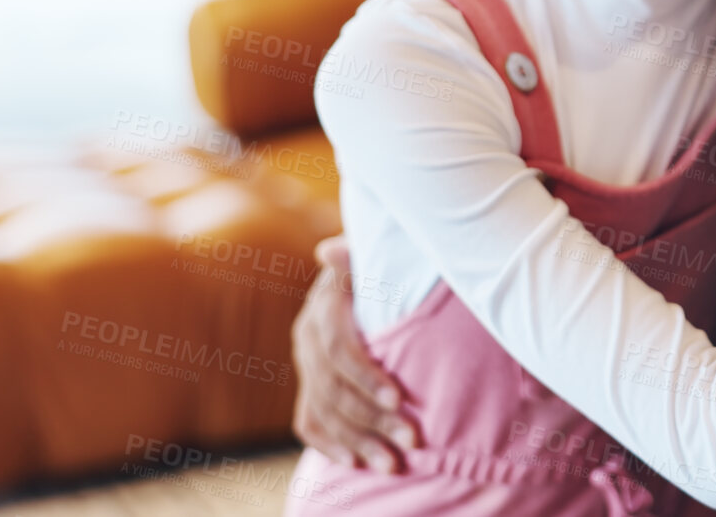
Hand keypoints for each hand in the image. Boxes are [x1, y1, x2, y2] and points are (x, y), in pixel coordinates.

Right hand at [291, 236, 418, 471]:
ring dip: (358, 441)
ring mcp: (304, 364)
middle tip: (410, 441)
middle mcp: (306, 338)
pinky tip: (354, 464)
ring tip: (393, 465)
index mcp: (321, 309)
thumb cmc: (383, 266)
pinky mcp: (308, 384)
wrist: (367, 278)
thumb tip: (329, 251)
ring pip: (324, 411)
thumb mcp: (374, 258)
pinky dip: (330, 445)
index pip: (339, 351)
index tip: (400, 401)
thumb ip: (357, 259)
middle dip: (373, 419)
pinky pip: (309, 422)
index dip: (367, 378)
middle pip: (335, 389)